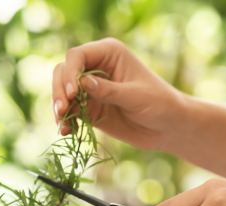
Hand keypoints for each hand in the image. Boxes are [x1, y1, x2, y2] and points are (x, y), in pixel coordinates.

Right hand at [52, 38, 185, 149]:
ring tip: (62, 123)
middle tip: (62, 109)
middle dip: (59, 90)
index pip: (78, 56)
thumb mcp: (136, 96)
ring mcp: (90, 88)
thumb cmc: (159, 103)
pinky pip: (70, 111)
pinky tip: (66, 131)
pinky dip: (65, 121)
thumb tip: (82, 84)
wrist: (167, 126)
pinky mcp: (89, 108)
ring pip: (62, 92)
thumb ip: (109, 91)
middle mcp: (96, 67)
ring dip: (58, 106)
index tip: (72, 92)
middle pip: (63, 72)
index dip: (70, 72)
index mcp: (109, 53)